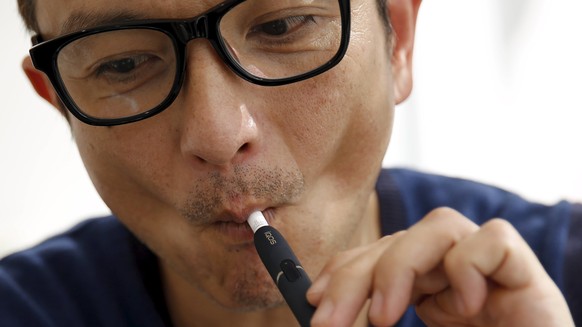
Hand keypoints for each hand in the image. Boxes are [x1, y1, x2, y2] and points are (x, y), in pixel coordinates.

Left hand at [306, 207, 573, 326]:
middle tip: (327, 320)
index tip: (313, 299)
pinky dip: (469, 268)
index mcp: (429, 288)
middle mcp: (455, 270)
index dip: (344, 270)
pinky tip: (467, 308)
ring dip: (400, 266)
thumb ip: (377, 325)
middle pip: (398, 240)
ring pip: (438, 225)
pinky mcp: (526, 272)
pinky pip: (492, 240)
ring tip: (385, 317)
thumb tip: (329, 318)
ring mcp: (491, 268)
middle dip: (356, 275)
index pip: (379, 256)